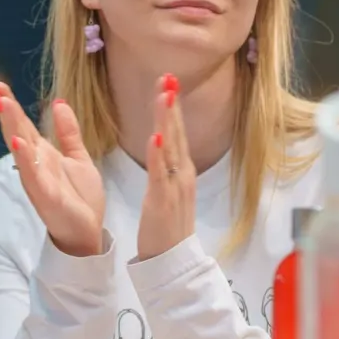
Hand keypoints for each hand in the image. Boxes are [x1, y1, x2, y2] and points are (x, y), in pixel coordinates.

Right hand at [0, 80, 105, 256]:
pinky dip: (24, 158)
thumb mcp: (79, 158)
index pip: (23, 123)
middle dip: (7, 108)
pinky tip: (18, 142)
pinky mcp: (45, 195)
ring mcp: (37, 179)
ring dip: (11, 126)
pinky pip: (32, 174)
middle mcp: (35, 164)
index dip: (11, 103)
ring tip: (4, 103)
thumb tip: (58, 103)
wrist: (87, 233)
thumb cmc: (80, 199)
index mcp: (42, 154)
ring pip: (20, 148)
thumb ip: (68, 132)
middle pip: (17, 130)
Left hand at [137, 74, 194, 260]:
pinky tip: (156, 138)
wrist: (173, 262)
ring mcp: (175, 186)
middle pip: (176, 133)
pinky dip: (158, 155)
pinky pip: (160, 175)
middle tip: (168, 76)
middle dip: (171, 104)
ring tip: (164, 96)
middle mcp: (182, 174)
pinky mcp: (163, 201)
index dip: (172, 106)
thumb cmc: (167, 226)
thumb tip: (164, 143)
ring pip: (170, 148)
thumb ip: (168, 166)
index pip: (176, 131)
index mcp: (182, 170)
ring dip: (167, 121)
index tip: (168, 81)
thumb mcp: (170, 189)